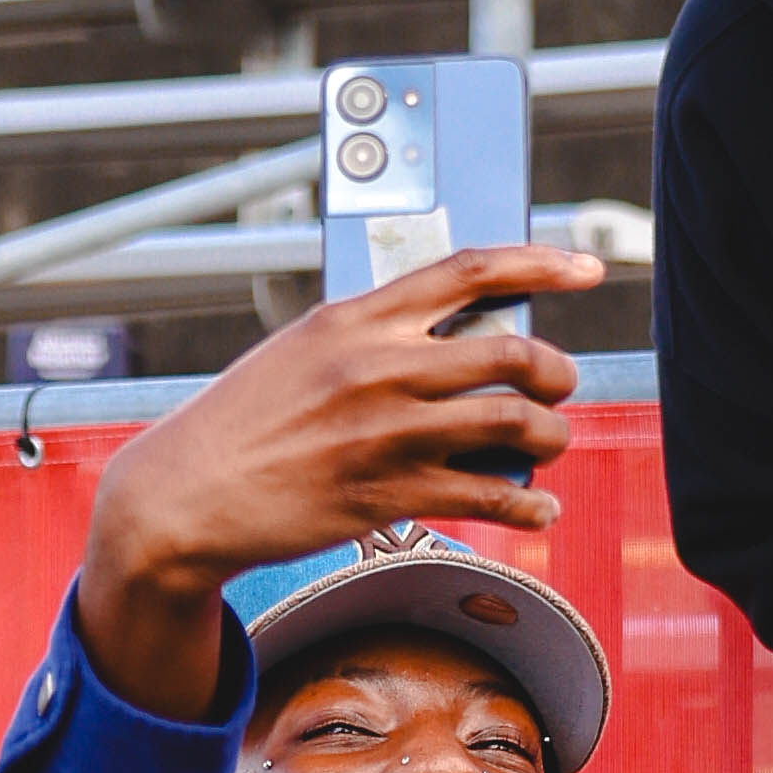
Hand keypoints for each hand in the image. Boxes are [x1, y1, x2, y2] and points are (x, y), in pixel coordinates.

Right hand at [73, 244, 603, 723]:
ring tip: (546, 445)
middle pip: (513, 353)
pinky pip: (490, 496)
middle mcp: (379, 367)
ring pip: (515, 425)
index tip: (585, 269)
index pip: (469, 270)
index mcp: (357, 318)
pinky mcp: (389, 495)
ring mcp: (388, 433)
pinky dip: (528, 505)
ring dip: (550, 437)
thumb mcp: (301, 350)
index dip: (541, 264)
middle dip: (557, 373)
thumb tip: (451, 341)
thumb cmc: (244, 420)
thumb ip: (373, 337)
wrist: (187, 493)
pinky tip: (536, 509)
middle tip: (560, 385)